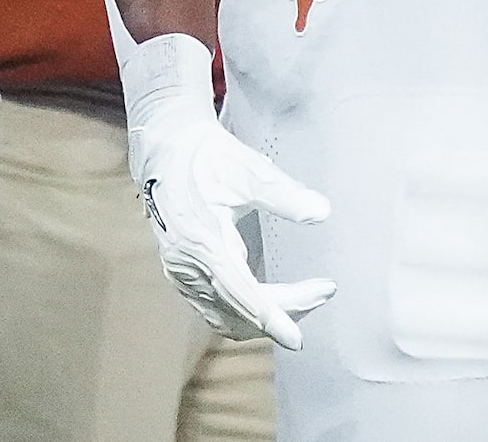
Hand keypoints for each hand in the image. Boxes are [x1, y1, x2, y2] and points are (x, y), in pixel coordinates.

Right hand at [122, 33, 333, 346]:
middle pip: (240, 312)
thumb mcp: (246, 168)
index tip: (298, 339)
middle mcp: (186, 264)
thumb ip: (283, 193)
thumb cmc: (205, 155)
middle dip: (284, 311)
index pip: (242, 295)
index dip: (273, 319)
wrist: (165, 146)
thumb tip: (321, 211)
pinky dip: (243, 314)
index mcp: (202, 240)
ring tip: (303, 299)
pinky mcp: (180, 273)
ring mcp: (179, 272)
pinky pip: (213, 310)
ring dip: (265, 317)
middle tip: (322, 291)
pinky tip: (267, 301)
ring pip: (226, 318)